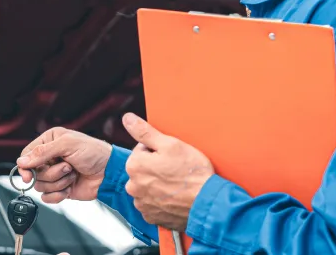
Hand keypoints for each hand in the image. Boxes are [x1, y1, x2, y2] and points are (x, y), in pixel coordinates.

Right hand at [16, 127, 112, 203]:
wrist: (109, 172)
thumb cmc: (94, 152)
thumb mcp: (68, 145)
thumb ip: (43, 152)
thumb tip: (21, 162)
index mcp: (50, 141)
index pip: (27, 155)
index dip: (25, 166)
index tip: (28, 176)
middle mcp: (50, 157)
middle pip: (33, 173)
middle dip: (52, 173)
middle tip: (68, 167)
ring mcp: (54, 174)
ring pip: (40, 186)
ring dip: (58, 182)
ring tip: (73, 174)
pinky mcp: (59, 188)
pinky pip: (47, 197)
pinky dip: (59, 194)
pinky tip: (70, 187)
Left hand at [122, 113, 213, 231]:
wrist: (207, 202)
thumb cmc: (192, 174)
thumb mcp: (170, 144)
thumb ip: (144, 131)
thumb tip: (127, 119)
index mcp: (134, 166)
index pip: (141, 151)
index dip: (158, 151)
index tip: (171, 157)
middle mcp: (133, 186)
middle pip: (142, 170)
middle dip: (155, 168)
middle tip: (175, 170)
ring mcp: (142, 204)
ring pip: (147, 187)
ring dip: (157, 185)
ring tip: (176, 184)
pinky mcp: (151, 217)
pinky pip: (152, 204)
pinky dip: (161, 201)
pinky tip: (174, 197)